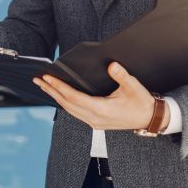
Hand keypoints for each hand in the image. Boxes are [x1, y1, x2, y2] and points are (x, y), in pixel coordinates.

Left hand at [33, 62, 167, 130]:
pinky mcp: (95, 122)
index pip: (74, 97)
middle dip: (51, 91)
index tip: (47, 78)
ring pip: (69, 109)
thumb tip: (111, 65)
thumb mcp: (133, 86)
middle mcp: (94, 118)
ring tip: (44, 86)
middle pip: (66, 104)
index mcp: (101, 109)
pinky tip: (59, 96)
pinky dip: (64, 103)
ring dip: (56, 97)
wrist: (149, 118)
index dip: (59, 87)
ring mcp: (94, 122)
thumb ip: (121, 75)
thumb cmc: (142, 102)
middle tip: (37, 80)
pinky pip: (75, 112)